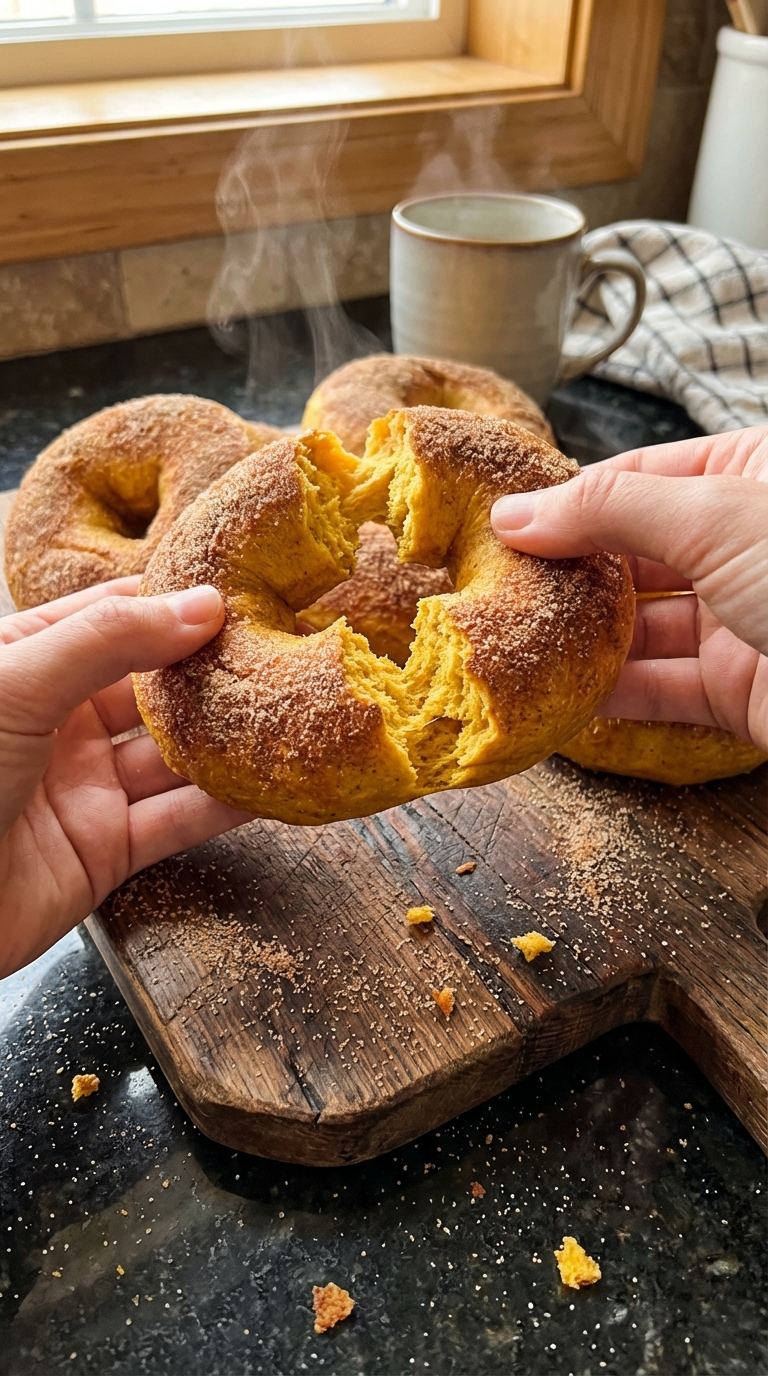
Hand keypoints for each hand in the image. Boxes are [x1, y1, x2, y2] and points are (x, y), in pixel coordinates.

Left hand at [0, 579, 250, 977]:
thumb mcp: (15, 684)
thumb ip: (107, 641)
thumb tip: (200, 604)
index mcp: (27, 663)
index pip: (112, 618)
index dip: (173, 603)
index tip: (241, 591)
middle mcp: (59, 721)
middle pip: (154, 687)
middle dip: (214, 672)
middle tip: (283, 650)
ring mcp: (85, 787)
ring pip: (174, 756)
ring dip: (229, 740)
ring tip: (292, 713)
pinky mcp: (105, 851)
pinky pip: (177, 821)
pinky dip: (225, 807)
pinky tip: (270, 784)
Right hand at [491, 427, 767, 750]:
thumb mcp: (714, 514)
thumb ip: (609, 511)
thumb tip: (517, 512)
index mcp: (749, 475)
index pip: (638, 477)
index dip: (569, 499)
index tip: (500, 522)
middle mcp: (743, 545)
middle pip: (633, 555)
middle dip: (568, 573)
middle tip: (491, 588)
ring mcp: (741, 620)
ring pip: (641, 628)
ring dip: (580, 638)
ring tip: (511, 642)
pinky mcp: (739, 692)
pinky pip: (659, 691)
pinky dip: (610, 696)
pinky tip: (558, 694)